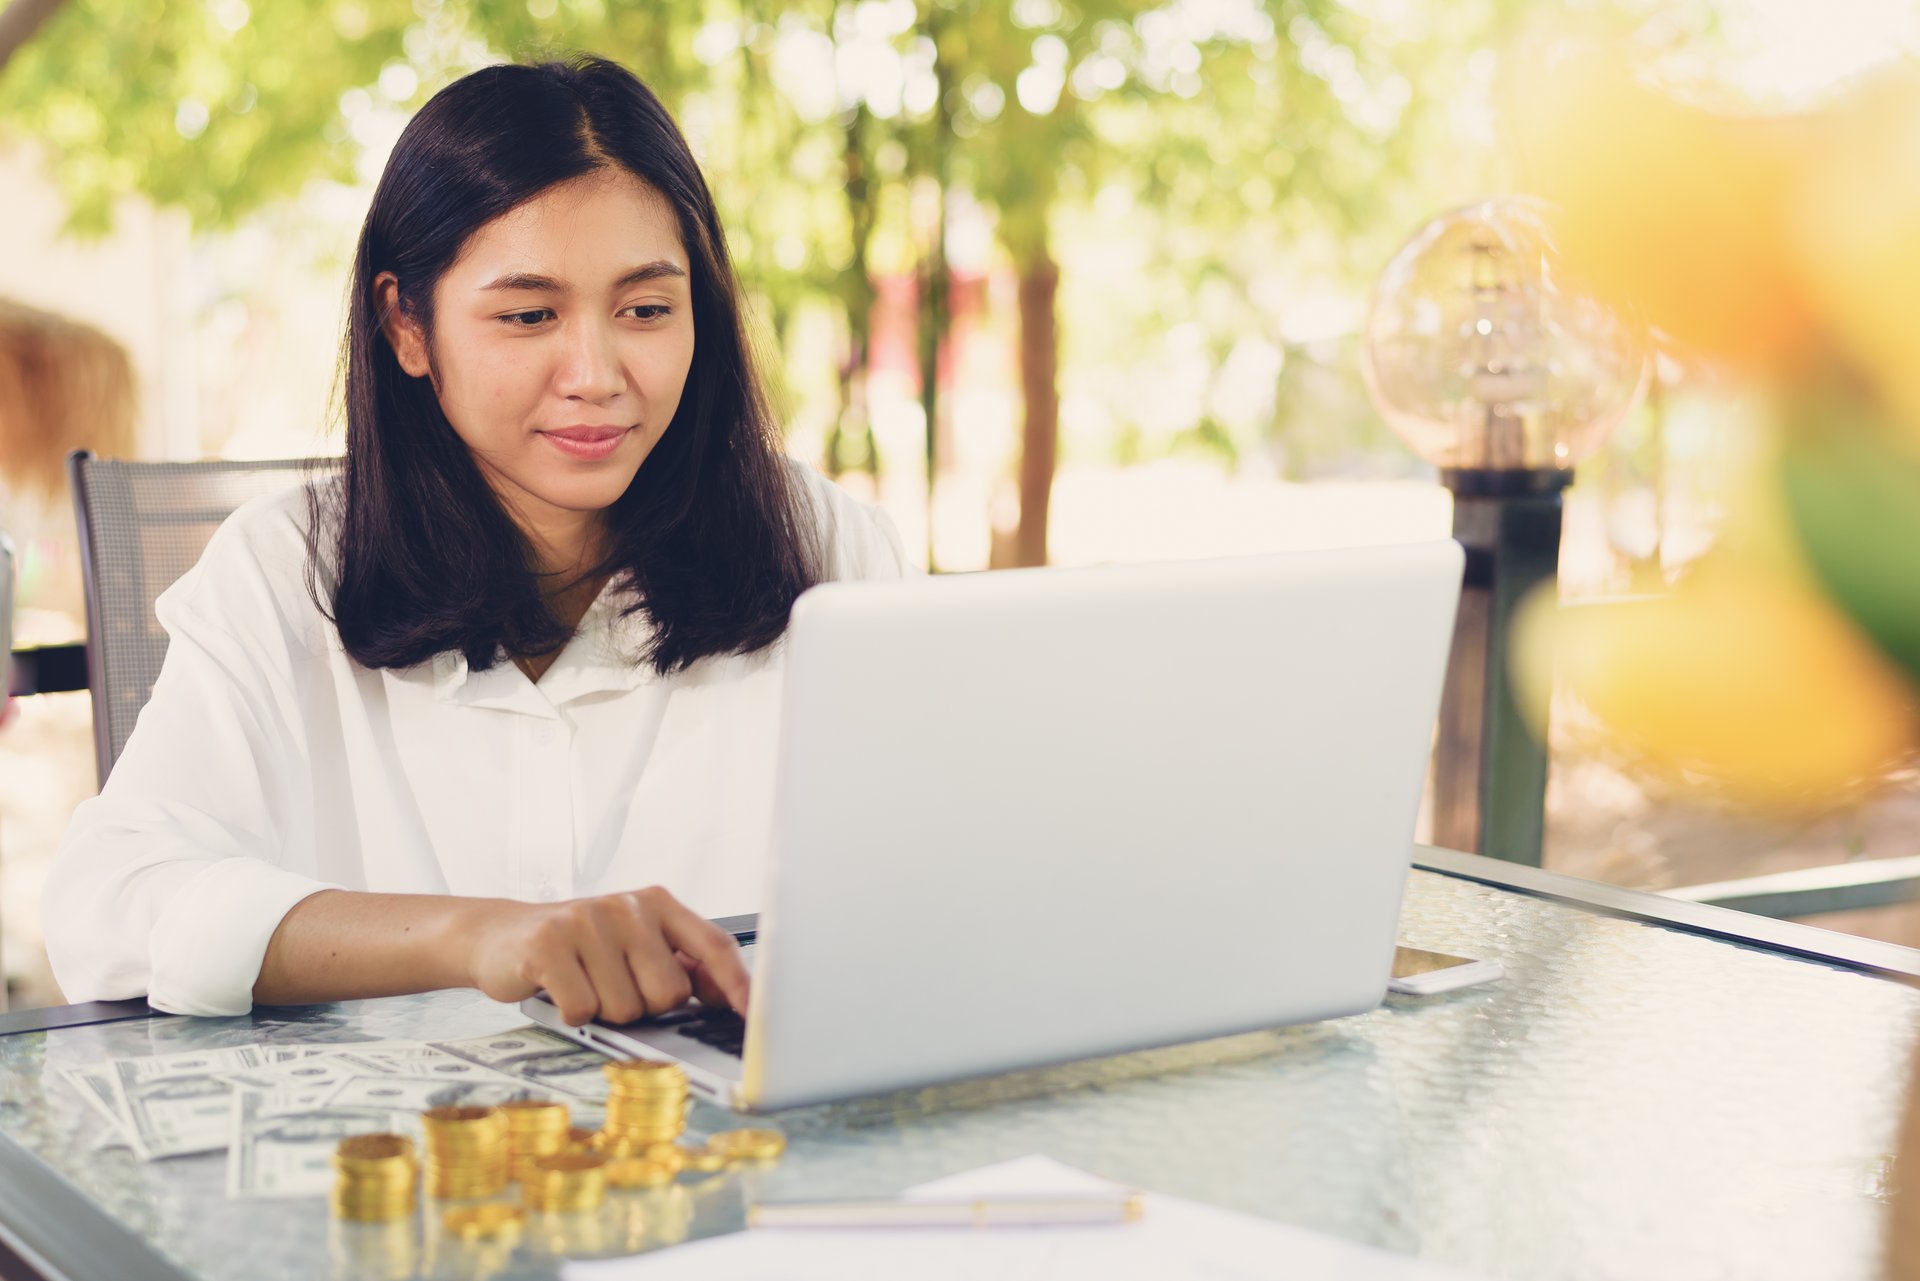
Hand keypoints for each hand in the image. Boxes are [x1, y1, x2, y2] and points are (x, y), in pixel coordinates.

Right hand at [462, 887, 748, 1024]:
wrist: (502, 937)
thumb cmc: (580, 949)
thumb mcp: (634, 944)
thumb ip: (679, 962)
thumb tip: (726, 995)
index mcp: (658, 902)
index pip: (713, 945)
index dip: (737, 983)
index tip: (751, 1014)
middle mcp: (627, 905)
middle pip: (668, 992)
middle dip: (644, 1006)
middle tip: (613, 986)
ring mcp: (587, 921)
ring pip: (625, 1007)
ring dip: (604, 1011)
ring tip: (585, 983)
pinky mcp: (548, 945)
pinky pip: (583, 1009)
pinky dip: (572, 1014)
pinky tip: (560, 990)